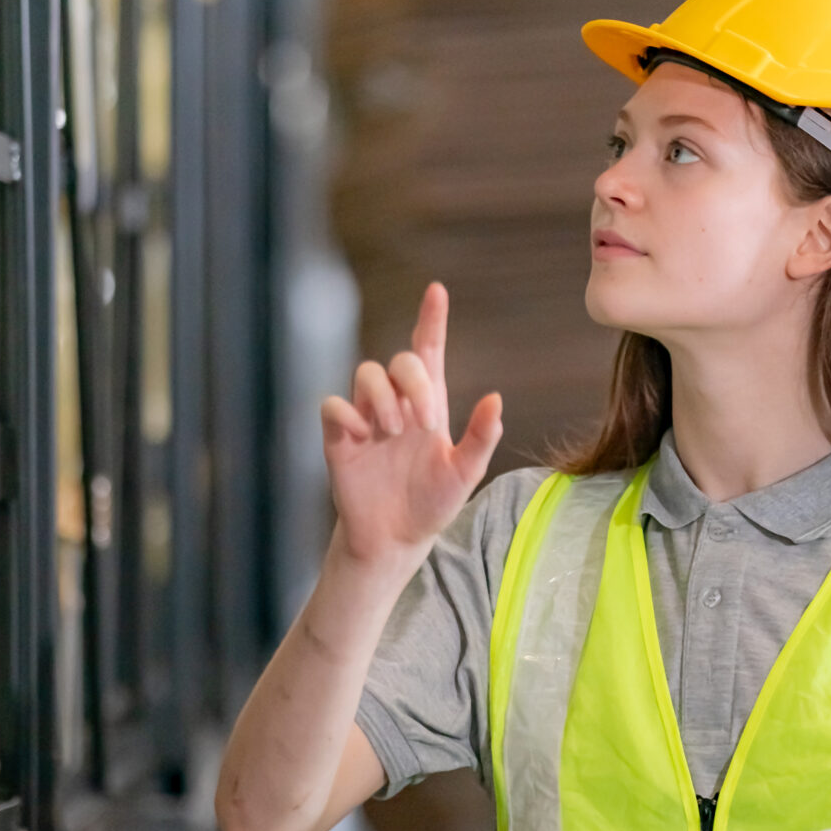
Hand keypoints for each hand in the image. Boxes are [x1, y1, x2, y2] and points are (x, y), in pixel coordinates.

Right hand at [319, 282, 503, 572]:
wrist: (395, 539)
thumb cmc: (432, 503)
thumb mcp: (464, 474)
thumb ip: (481, 438)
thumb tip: (497, 399)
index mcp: (430, 404)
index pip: (428, 351)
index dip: (431, 319)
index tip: (436, 290)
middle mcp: (397, 404)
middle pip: (400, 361)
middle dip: (414, 383)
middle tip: (423, 424)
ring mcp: (366, 419)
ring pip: (366, 373)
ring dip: (384, 397)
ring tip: (394, 432)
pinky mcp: (340, 438)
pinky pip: (334, 406)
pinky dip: (349, 414)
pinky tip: (364, 437)